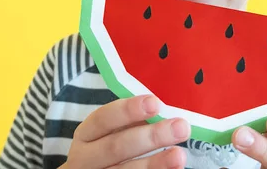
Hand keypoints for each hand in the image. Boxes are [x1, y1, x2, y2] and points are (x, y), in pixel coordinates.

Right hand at [60, 95, 190, 168]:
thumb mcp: (110, 133)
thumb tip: (166, 113)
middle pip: (117, 147)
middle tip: (180, 127)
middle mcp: (85, 159)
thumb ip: (132, 122)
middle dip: (151, 137)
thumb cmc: (107, 147)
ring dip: (155, 163)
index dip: (128, 110)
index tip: (155, 103)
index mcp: (86, 135)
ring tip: (180, 155)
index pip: (103, 118)